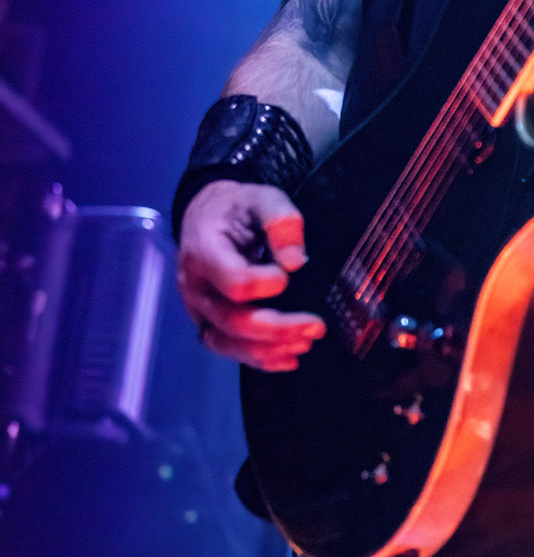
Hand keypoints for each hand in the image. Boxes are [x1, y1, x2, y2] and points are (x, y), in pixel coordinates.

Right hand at [176, 181, 325, 372]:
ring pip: (227, 342)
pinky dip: (257, 358)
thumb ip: (281, 221)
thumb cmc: (237, 208)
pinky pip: (227, 348)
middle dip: (277, 328)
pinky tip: (287, 359)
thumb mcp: (262, 197)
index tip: (288, 276)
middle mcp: (195, 285)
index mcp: (204, 251)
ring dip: (268, 350)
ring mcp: (198, 308)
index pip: (232, 281)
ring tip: (305, 343)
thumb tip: (295, 262)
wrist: (206, 216)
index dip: (263, 285)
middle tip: (316, 326)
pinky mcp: (207, 321)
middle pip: (232, 320)